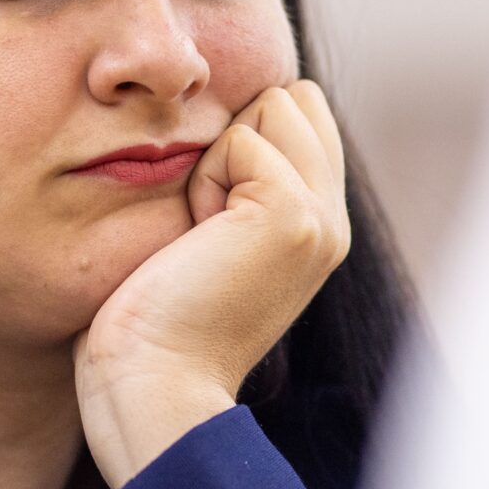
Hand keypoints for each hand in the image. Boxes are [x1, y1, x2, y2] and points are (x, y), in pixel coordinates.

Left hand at [75, 80, 352, 487]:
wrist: (154, 388)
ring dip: (218, 159)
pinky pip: (241, 139)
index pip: (303, 115)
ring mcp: (321, 218)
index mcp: (319, 230)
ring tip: (202, 234)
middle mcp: (334, 223)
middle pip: (294, 100)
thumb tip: (240, 114)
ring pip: (273, 106)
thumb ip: (242, 186)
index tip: (210, 222)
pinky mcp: (293, 214)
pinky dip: (205, 180)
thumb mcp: (212, 241)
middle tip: (206, 225)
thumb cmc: (155, 325)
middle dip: (236, 140)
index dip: (243, 141)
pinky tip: (198, 240)